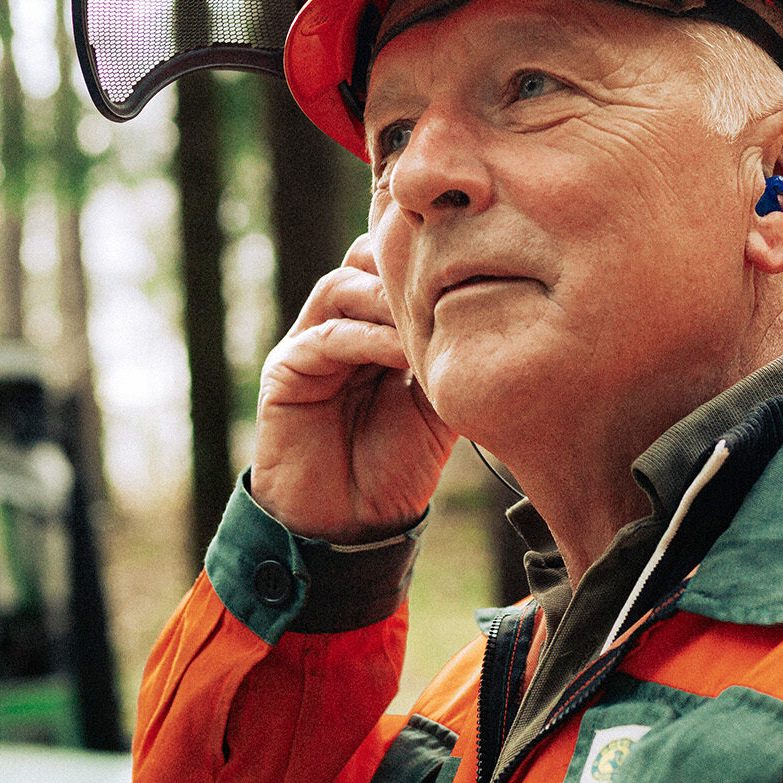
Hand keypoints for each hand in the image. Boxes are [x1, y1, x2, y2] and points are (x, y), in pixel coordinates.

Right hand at [250, 236, 457, 541]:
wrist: (348, 524)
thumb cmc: (396, 467)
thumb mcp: (439, 407)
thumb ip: (453, 360)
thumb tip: (496, 318)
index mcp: (376, 325)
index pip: (395, 265)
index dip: (427, 257)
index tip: (475, 264)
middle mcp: (341, 324)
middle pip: (364, 259)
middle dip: (404, 265)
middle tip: (451, 282)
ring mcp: (310, 342)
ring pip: (343, 286)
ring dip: (387, 299)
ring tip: (428, 319)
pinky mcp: (286, 370)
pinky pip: (325, 337)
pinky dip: (366, 338)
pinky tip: (402, 354)